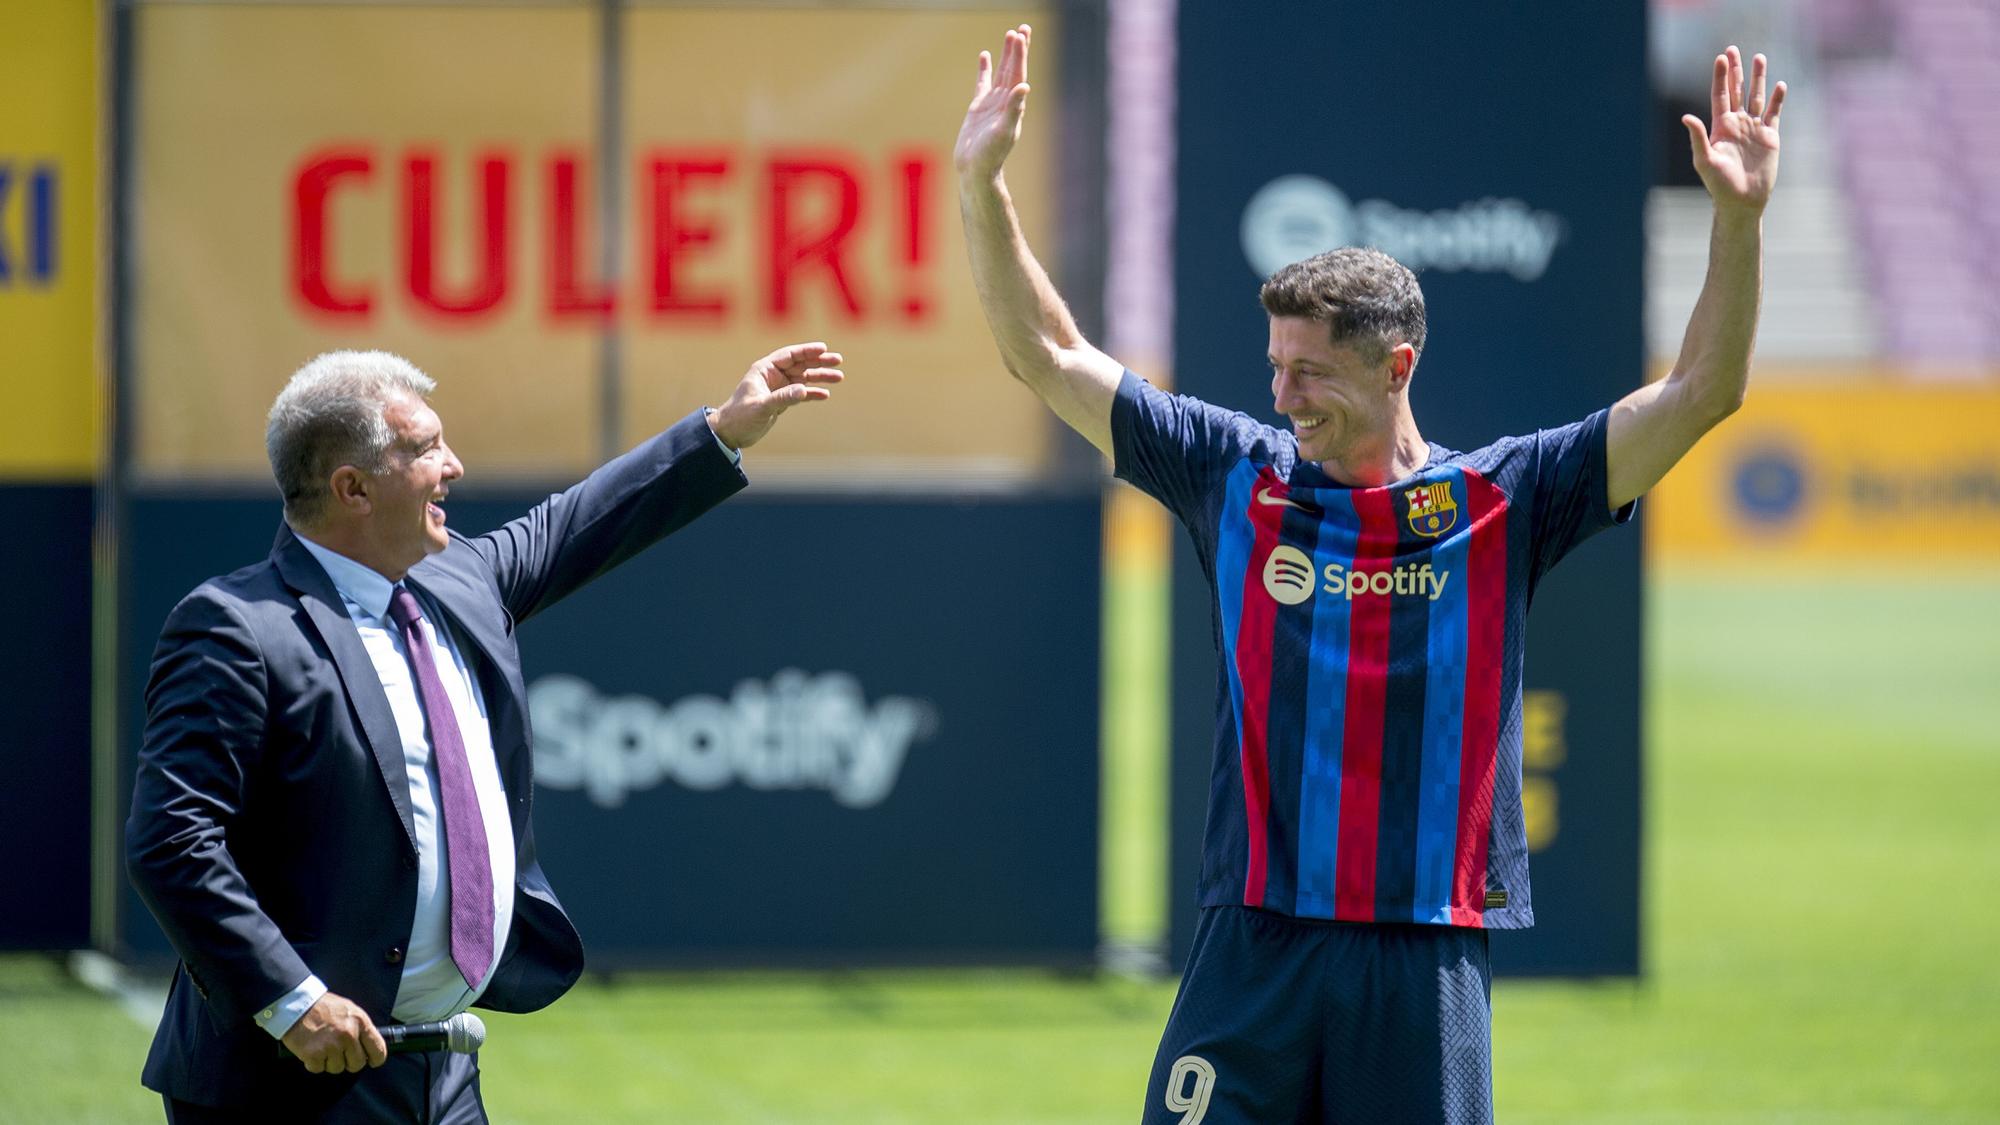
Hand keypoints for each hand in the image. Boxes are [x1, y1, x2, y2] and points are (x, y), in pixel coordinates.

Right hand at [280, 991, 387, 1074]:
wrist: (297, 1004)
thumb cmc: (323, 1007)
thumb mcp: (349, 1010)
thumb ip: (360, 1028)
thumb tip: (368, 1047)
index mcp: (360, 1022)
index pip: (378, 1049)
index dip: (375, 1059)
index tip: (371, 1061)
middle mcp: (348, 1035)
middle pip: (357, 1064)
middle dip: (348, 1061)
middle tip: (338, 1052)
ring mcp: (331, 1046)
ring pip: (337, 1068)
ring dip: (329, 1061)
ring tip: (322, 1045)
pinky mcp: (314, 1054)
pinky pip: (318, 1069)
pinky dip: (313, 1062)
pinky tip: (311, 1049)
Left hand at [706, 342, 844, 450]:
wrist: (730, 433)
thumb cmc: (739, 416)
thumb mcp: (760, 407)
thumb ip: (782, 398)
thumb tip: (804, 390)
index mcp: (764, 370)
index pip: (789, 355)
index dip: (807, 351)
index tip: (823, 348)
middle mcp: (773, 376)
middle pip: (800, 364)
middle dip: (819, 362)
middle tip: (838, 360)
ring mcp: (778, 388)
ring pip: (803, 378)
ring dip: (820, 377)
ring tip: (839, 377)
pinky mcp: (781, 401)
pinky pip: (800, 394)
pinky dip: (813, 393)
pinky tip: (825, 394)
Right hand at [954, 24, 1032, 183]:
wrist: (976, 170)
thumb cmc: (991, 155)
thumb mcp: (1003, 132)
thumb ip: (1014, 109)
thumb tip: (1024, 87)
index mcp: (1013, 105)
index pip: (1018, 74)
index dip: (1020, 54)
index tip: (1020, 35)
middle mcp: (1006, 101)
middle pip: (1014, 69)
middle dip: (1018, 49)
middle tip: (1022, 28)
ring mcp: (992, 103)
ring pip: (1001, 72)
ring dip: (1006, 55)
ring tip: (1010, 35)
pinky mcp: (978, 108)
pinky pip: (983, 82)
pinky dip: (985, 69)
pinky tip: (985, 56)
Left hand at [1682, 46, 1785, 214]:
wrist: (1743, 200)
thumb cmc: (1719, 185)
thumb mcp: (1705, 160)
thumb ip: (1697, 137)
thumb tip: (1686, 117)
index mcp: (1720, 127)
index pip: (1720, 95)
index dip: (1721, 77)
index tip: (1721, 58)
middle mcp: (1737, 124)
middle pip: (1737, 91)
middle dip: (1736, 70)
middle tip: (1733, 49)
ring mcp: (1754, 129)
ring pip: (1756, 97)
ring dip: (1758, 78)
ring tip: (1760, 58)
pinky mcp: (1770, 137)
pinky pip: (1774, 113)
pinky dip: (1777, 99)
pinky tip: (1779, 85)